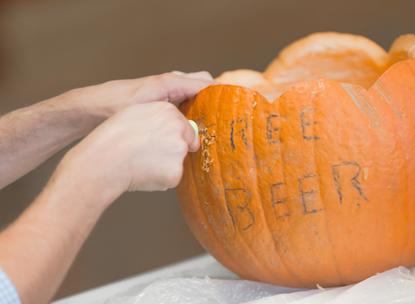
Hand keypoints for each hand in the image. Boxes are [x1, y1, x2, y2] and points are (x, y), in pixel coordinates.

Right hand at [60, 102, 197, 206]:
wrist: (103, 160)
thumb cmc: (113, 137)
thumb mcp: (137, 113)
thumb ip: (160, 117)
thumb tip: (173, 125)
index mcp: (169, 111)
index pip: (186, 127)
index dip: (172, 137)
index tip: (158, 142)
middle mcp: (178, 129)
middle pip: (185, 144)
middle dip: (171, 151)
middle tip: (147, 154)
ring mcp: (178, 151)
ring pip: (177, 162)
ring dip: (165, 165)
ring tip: (141, 162)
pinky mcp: (175, 173)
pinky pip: (171, 177)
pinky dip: (161, 179)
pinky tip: (143, 173)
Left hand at [65, 71, 212, 118]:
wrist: (89, 108)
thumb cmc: (113, 106)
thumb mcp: (144, 110)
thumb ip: (171, 113)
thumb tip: (194, 130)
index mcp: (169, 82)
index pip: (205, 83)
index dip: (221, 94)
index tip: (234, 108)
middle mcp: (169, 83)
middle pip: (202, 85)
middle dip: (213, 98)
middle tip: (221, 119)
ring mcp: (163, 91)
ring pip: (192, 93)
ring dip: (201, 105)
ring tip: (209, 125)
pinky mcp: (157, 101)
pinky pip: (181, 100)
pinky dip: (189, 109)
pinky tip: (188, 126)